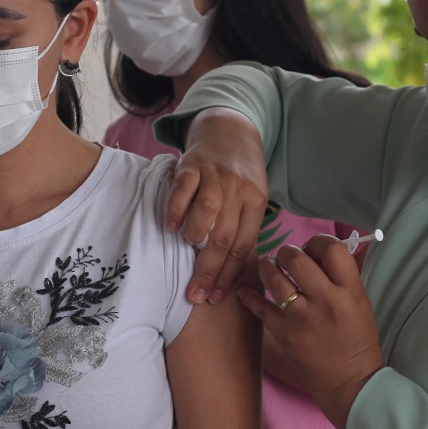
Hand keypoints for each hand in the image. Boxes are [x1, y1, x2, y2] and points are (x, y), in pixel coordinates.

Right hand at [168, 108, 269, 304]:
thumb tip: (231, 276)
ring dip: (196, 237)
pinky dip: (176, 210)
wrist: (229, 130)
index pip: (243, 248)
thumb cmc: (239, 176)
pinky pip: (184, 190)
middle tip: (194, 294)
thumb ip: (242, 230)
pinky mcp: (193, 164)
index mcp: (256, 204)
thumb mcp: (251, 200)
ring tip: (187, 248)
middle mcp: (239, 190)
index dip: (228, 277)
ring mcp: (216, 175)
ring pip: (208, 212)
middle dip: (208, 271)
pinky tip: (171, 227)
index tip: (214, 298)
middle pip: (225, 238)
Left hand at [237, 235, 384, 428]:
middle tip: (285, 256)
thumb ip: (347, 274)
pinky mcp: (284, 335)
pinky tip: (246, 290)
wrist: (350, 381)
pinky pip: (259, 306)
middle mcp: (326, 302)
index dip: (319, 241)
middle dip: (287, 252)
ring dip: (268, 266)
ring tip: (269, 266)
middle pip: (298, 260)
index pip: (333, 250)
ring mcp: (302, 319)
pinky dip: (249, 295)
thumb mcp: (360, 302)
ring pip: (275, 278)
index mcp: (349, 292)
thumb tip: (339, 245)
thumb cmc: (357, 339)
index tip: (312, 247)